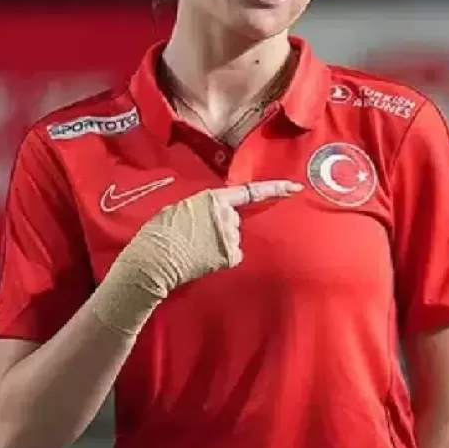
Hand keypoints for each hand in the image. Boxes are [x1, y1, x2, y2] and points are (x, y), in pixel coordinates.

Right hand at [119, 180, 302, 293]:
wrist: (153, 261)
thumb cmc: (160, 233)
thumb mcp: (180, 208)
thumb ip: (203, 207)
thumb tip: (213, 211)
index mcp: (212, 198)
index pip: (249, 191)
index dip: (274, 188)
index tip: (295, 187)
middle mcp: (226, 215)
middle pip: (234, 221)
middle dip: (221, 228)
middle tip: (195, 236)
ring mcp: (230, 236)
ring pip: (232, 239)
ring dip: (219, 244)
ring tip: (194, 248)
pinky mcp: (230, 256)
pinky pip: (232, 255)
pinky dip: (220, 258)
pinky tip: (202, 259)